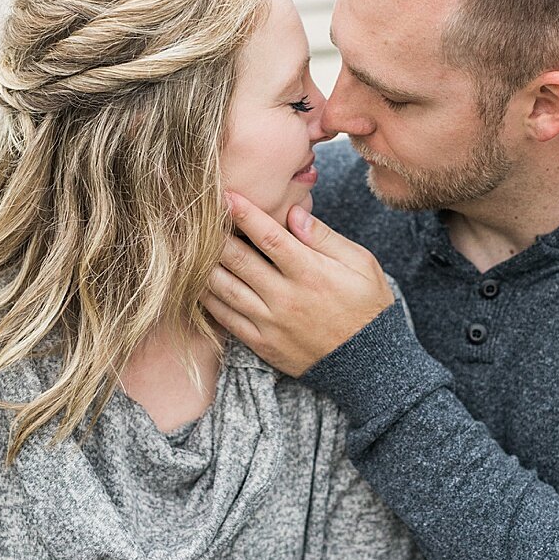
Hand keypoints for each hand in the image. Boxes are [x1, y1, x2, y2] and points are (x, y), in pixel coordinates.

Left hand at [203, 191, 395, 376]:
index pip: (269, 236)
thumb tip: (294, 213)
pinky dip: (207, 299)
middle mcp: (286, 297)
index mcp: (311, 273)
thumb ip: (324, 237)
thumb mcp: (361, 264)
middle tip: (197, 215)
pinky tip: (197, 281)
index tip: (226, 195)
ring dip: (204, 264)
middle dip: (214, 234)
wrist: (369, 364)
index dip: (244, 213)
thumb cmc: (367, 305)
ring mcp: (270, 323)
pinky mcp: (261, 343)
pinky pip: (225, 318)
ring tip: (189, 244)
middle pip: (238, 259)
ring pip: (225, 288)